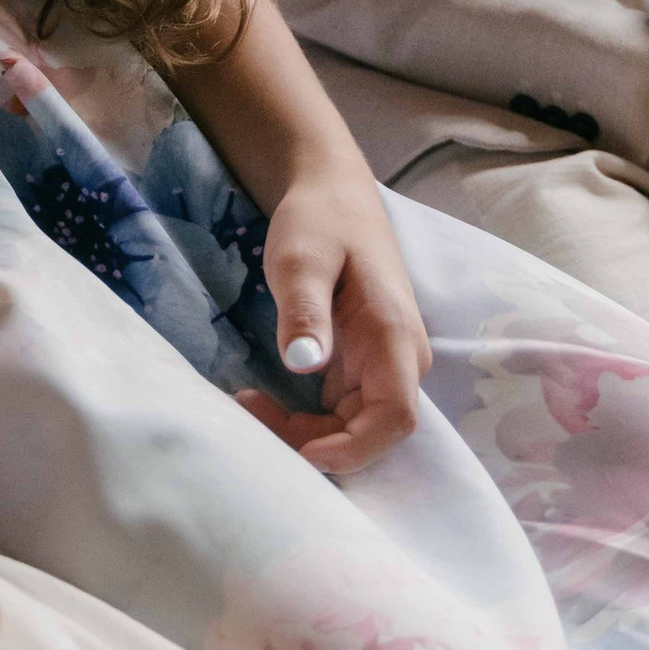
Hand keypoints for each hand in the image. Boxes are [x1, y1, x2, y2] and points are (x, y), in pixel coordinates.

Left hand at [233, 174, 429, 476]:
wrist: (332, 195)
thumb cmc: (319, 221)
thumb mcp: (300, 258)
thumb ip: (304, 310)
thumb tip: (305, 366)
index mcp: (394, 335)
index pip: (396, 417)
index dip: (356, 448)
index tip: (303, 454)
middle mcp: (400, 359)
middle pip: (371, 431)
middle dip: (314, 442)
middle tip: (250, 415)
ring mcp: (383, 364)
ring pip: (353, 425)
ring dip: (305, 432)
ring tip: (248, 404)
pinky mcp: (362, 365)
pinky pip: (340, 410)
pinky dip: (305, 418)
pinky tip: (264, 400)